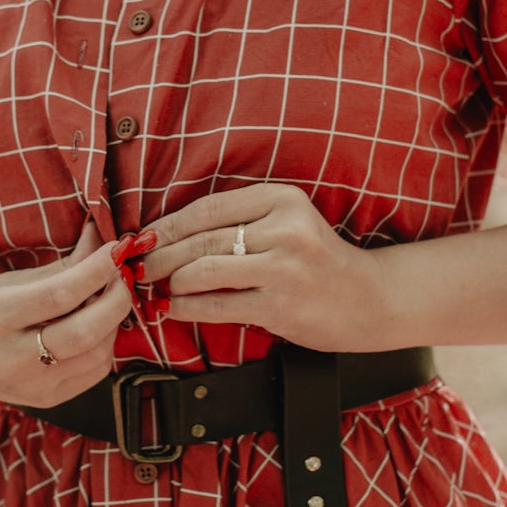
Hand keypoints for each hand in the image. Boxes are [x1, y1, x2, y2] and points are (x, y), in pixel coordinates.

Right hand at [0, 219, 133, 404]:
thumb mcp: (7, 280)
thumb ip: (62, 264)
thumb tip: (104, 239)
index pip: (60, 295)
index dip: (96, 270)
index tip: (115, 249)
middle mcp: (12, 359)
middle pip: (85, 333)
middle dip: (115, 299)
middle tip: (121, 275)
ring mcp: (30, 386)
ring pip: (97, 356)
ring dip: (113, 322)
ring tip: (107, 298)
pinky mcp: (45, 400)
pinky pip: (94, 374)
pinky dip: (105, 346)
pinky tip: (97, 326)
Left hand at [140, 185, 391, 351]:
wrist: (368, 299)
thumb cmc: (316, 262)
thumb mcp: (286, 224)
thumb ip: (239, 222)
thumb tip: (168, 231)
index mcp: (282, 199)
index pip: (208, 207)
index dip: (168, 224)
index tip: (143, 236)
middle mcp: (284, 228)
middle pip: (200, 239)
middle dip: (159, 254)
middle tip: (137, 266)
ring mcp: (284, 267)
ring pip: (202, 270)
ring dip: (170, 281)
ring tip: (156, 288)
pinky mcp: (280, 305)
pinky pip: (217, 304)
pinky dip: (186, 307)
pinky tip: (173, 308)